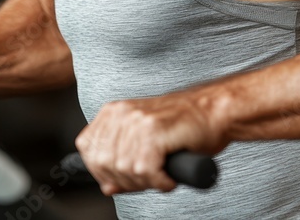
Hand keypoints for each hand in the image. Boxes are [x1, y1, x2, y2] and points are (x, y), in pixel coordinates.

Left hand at [76, 92, 226, 194]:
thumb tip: (107, 187)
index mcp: (112, 112)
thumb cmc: (182, 127)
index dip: (102, 172)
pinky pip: (146, 169)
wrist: (212, 112)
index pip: (87, 149)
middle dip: (126, 181)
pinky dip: (160, 181)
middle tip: (149, 179)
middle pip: (104, 163)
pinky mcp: (154, 130)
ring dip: (146, 182)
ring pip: (125, 169)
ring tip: (162, 175)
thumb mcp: (143, 142)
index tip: (123, 178)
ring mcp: (136, 120)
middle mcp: (120, 113)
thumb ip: (122, 161)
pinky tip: (170, 176)